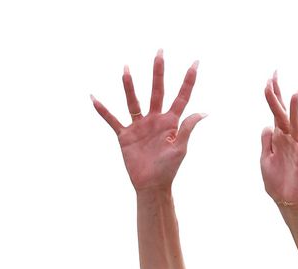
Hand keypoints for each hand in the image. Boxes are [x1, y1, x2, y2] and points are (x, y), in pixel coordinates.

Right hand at [91, 52, 204, 193]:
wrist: (151, 186)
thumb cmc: (168, 170)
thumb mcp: (180, 148)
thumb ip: (187, 128)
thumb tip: (203, 113)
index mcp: (170, 122)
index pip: (181, 97)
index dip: (188, 81)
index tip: (195, 63)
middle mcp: (155, 120)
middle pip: (157, 91)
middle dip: (158, 72)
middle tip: (160, 52)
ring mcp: (139, 126)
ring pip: (133, 101)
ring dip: (129, 86)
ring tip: (126, 69)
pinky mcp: (125, 135)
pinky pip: (112, 120)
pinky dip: (103, 111)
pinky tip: (94, 98)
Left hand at [260, 74, 297, 205]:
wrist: (286, 202)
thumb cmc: (277, 182)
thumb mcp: (265, 159)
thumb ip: (266, 142)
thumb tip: (267, 125)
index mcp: (278, 138)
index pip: (275, 113)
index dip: (272, 96)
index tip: (269, 79)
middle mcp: (288, 139)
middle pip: (283, 113)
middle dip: (279, 96)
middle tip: (275, 76)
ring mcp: (296, 148)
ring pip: (295, 125)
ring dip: (295, 109)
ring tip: (297, 92)